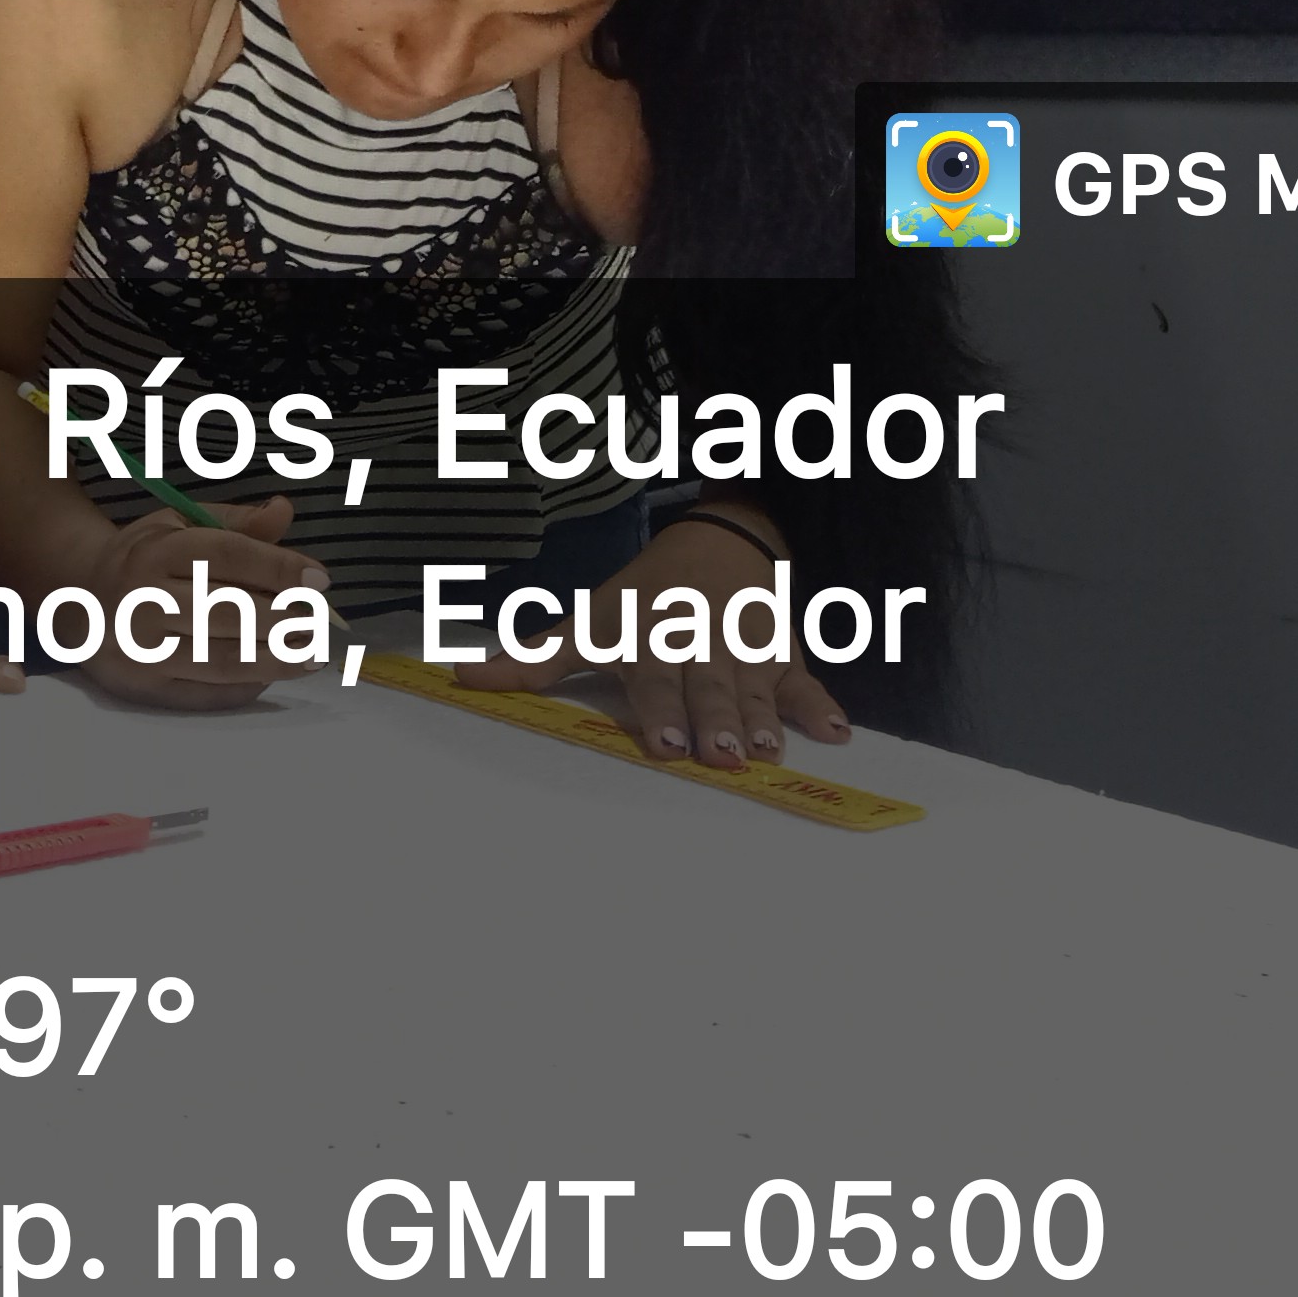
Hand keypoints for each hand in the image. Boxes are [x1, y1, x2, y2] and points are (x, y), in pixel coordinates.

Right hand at [75, 496, 324, 712]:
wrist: (75, 601)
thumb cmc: (143, 559)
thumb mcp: (179, 526)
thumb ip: (236, 523)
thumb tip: (285, 510)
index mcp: (155, 551)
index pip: (226, 555)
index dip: (278, 567)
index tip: (320, 579)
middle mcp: (144, 599)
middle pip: (225, 612)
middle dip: (281, 620)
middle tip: (320, 625)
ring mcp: (140, 648)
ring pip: (219, 659)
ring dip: (274, 660)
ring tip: (311, 656)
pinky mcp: (143, 685)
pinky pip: (205, 693)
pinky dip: (246, 687)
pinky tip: (274, 675)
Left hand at [455, 513, 848, 769]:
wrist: (717, 541)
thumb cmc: (642, 595)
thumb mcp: (589, 619)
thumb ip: (532, 658)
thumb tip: (461, 678)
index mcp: (652, 642)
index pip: (656, 684)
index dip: (661, 713)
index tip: (665, 745)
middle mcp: (700, 649)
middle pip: (709, 691)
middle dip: (716, 721)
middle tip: (722, 754)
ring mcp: (745, 652)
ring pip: (756, 689)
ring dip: (764, 719)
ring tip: (768, 749)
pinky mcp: (782, 654)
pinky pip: (804, 681)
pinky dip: (821, 704)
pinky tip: (836, 732)